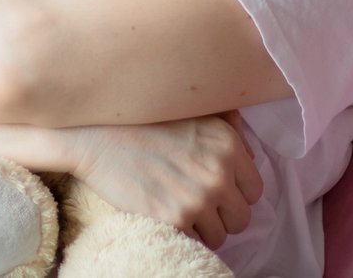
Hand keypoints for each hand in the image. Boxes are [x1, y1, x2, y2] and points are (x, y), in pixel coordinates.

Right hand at [66, 110, 262, 251]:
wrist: (97, 136)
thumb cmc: (144, 121)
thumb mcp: (194, 111)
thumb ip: (227, 126)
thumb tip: (248, 149)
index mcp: (228, 144)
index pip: (255, 190)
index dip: (235, 194)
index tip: (217, 193)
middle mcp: (220, 171)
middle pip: (242, 217)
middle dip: (223, 216)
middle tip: (200, 207)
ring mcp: (198, 197)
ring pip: (220, 235)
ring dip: (204, 228)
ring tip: (181, 211)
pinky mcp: (174, 218)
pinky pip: (195, 241)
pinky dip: (184, 233)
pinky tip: (166, 214)